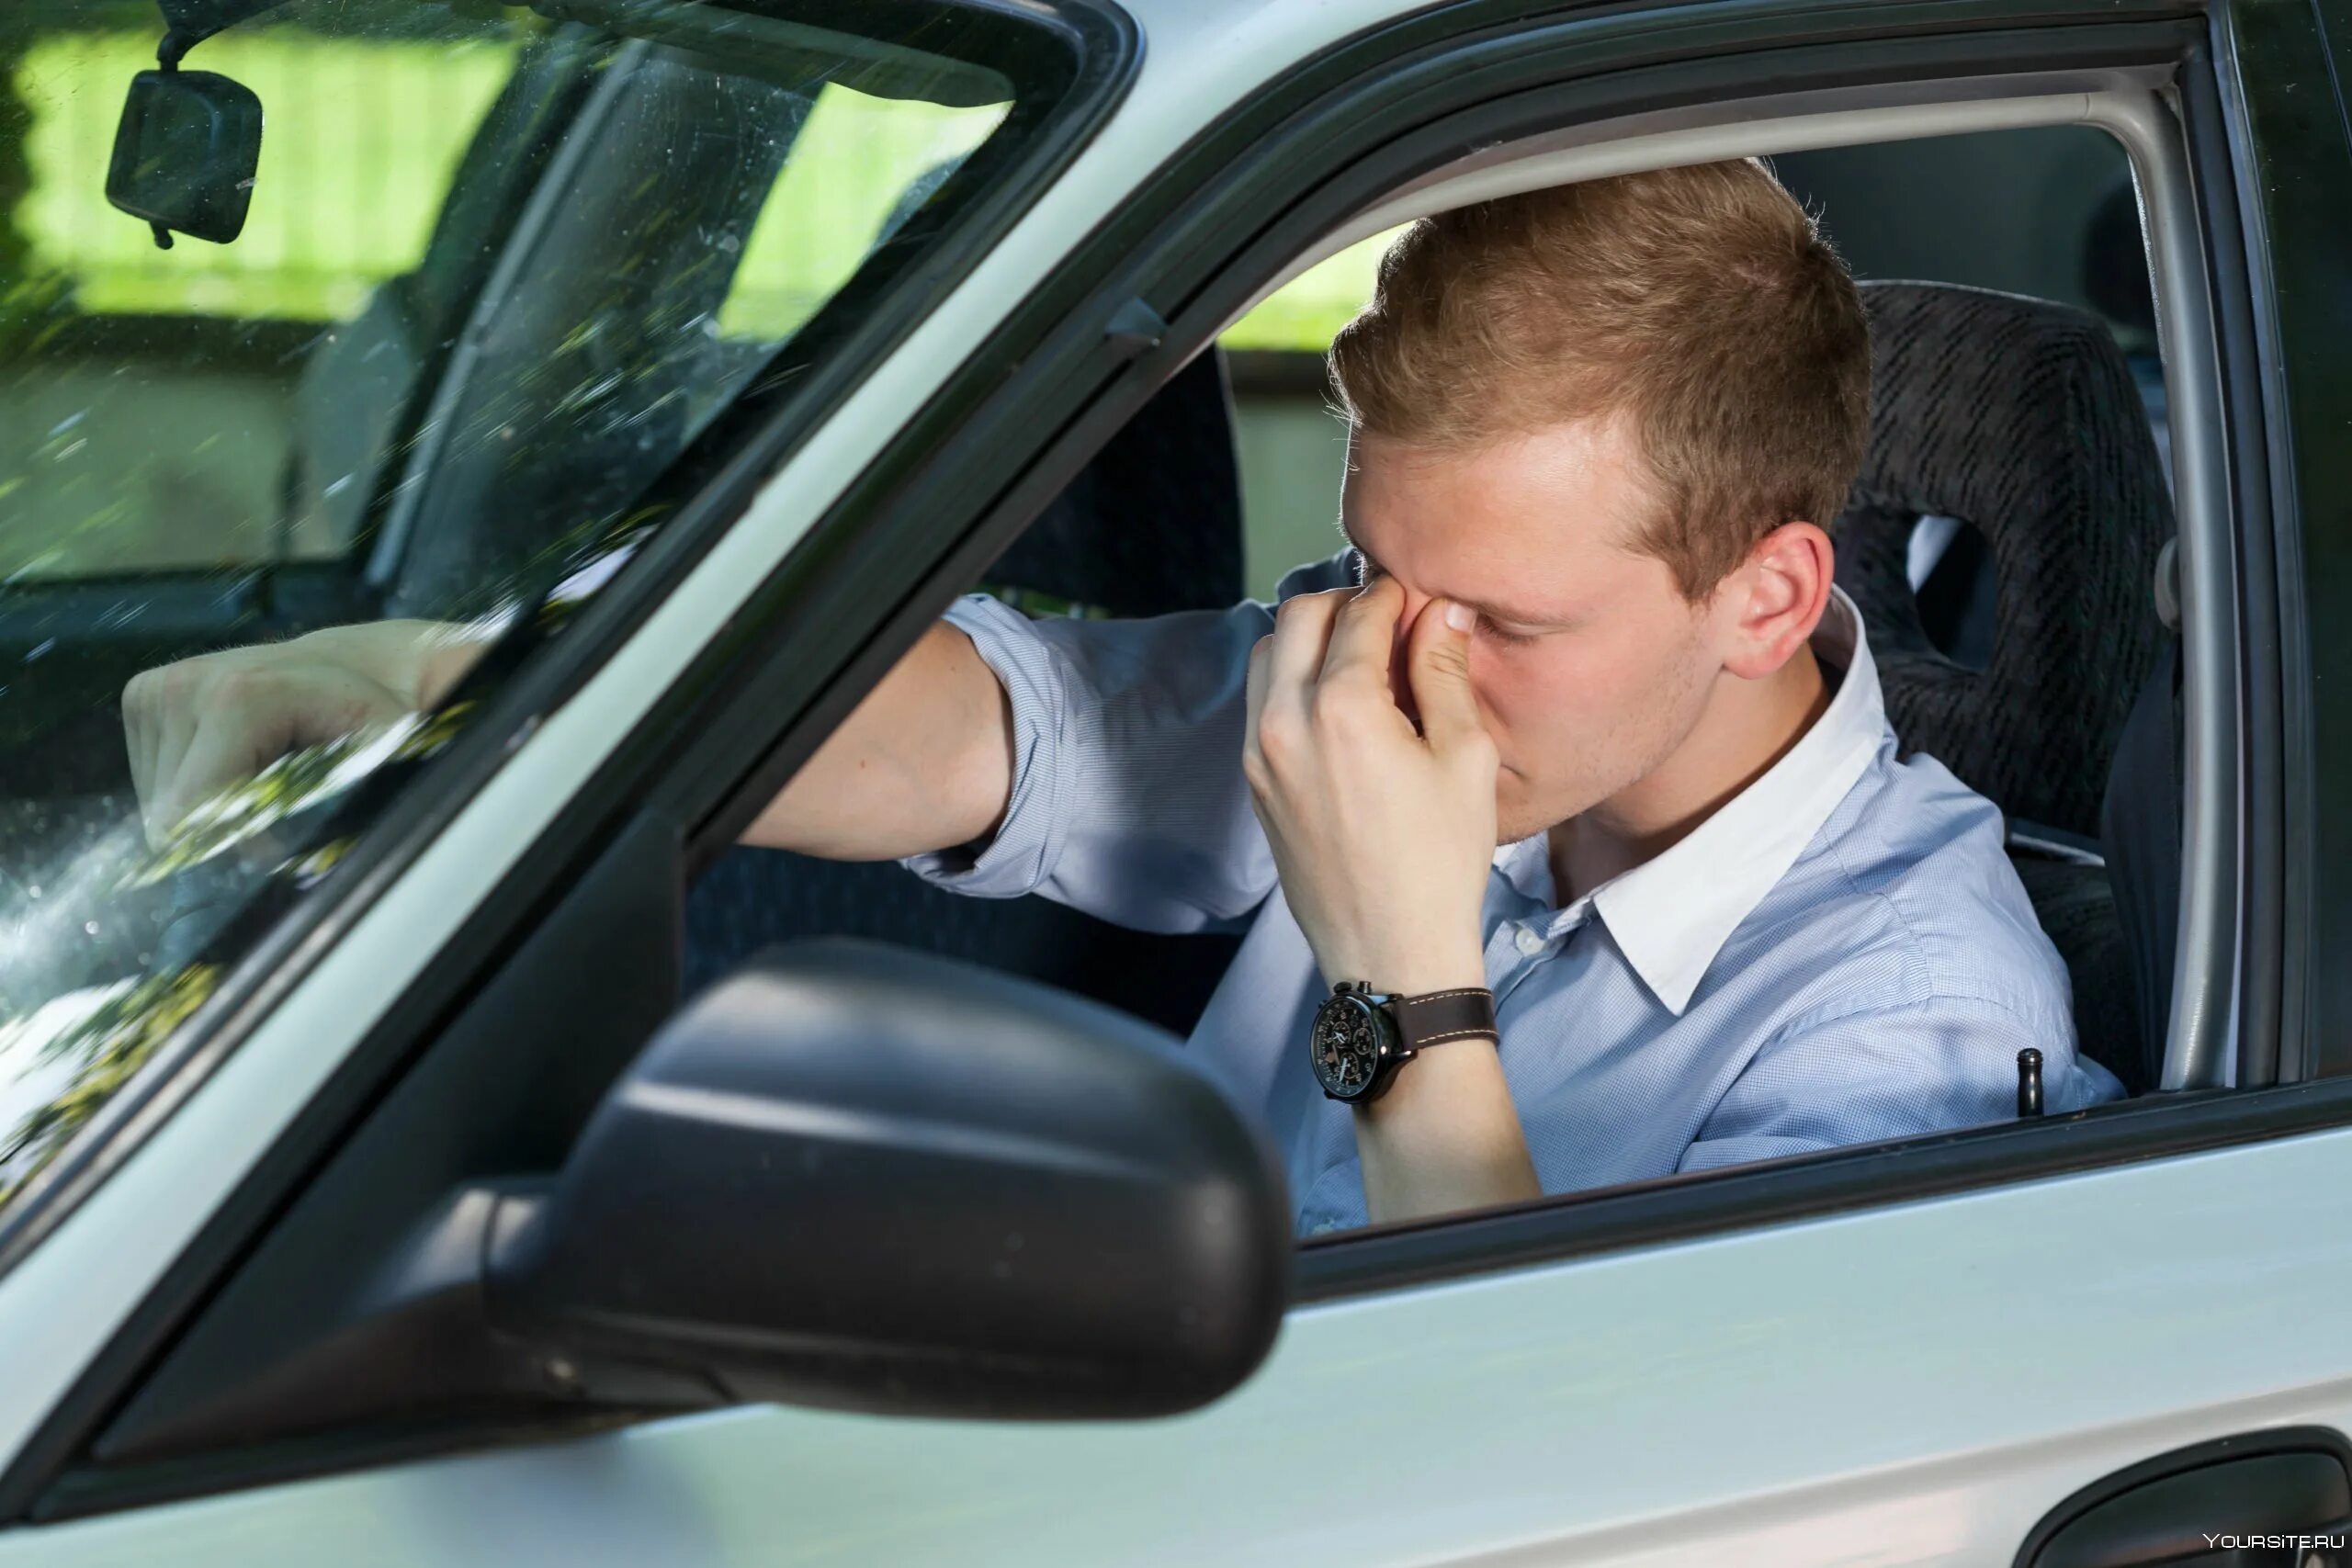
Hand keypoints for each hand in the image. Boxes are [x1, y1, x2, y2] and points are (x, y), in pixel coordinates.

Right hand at [121, 620, 484, 847]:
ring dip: (202, 809)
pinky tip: (232, 764)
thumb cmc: (370, 719)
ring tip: (256, 780)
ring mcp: (157, 687)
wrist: (349, 668)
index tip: (274, 851)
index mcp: (236, 700)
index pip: (191, 812)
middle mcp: (184, 686)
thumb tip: (320, 862)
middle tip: (272, 811)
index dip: (228, 847)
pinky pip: (148, 776)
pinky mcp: (143, 694)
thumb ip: (351, 799)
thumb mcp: (380, 757)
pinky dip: (187, 788)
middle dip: (217, 830)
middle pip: (169, 812)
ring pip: (155, 800)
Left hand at [1242, 574, 1497, 993]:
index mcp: (1340, 708)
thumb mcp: (1464, 758)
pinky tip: (1339, 707)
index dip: (1396, 596)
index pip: (1360, 612)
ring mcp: (1259, 753)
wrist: (1390, 952)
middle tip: (1389, 623)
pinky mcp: (1254, 782)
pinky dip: (1292, 682)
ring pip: (1270, 654)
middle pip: (1298, 615)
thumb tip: (1441, 609)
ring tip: (1362, 664)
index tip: (1421, 601)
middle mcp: (1284, 721)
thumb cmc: (1440, 861)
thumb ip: (1445, 672)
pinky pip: (1261, 702)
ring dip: (1311, 640)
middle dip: (1344, 605)